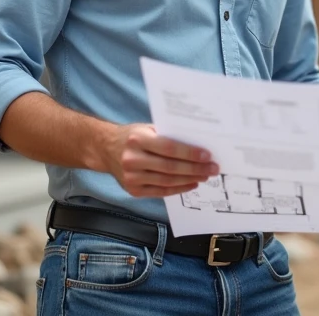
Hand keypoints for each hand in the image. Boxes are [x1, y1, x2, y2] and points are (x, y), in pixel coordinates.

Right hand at [103, 124, 218, 198]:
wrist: (105, 149)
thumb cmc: (132, 136)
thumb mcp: (146, 128)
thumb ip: (167, 134)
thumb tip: (197, 141)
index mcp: (138, 139)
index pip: (169, 148)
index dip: (190, 153)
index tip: (207, 155)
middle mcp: (132, 159)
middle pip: (170, 167)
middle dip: (195, 168)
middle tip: (212, 168)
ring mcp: (131, 177)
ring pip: (167, 181)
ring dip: (189, 179)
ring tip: (204, 176)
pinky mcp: (133, 190)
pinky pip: (161, 191)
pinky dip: (178, 188)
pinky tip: (191, 183)